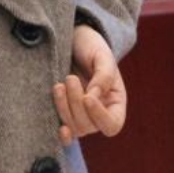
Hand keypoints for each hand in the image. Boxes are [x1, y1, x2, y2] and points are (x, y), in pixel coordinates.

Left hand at [53, 24, 126, 144]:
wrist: (70, 39)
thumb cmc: (90, 46)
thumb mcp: (101, 55)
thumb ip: (103, 76)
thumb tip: (93, 98)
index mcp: (115, 101)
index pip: (112, 124)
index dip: (100, 116)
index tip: (87, 97)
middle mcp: (99, 113)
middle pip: (90, 126)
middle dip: (76, 104)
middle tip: (70, 78)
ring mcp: (80, 115)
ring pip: (74, 128)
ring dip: (64, 109)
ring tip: (58, 85)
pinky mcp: (64, 113)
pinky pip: (64, 131)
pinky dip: (61, 133)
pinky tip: (58, 127)